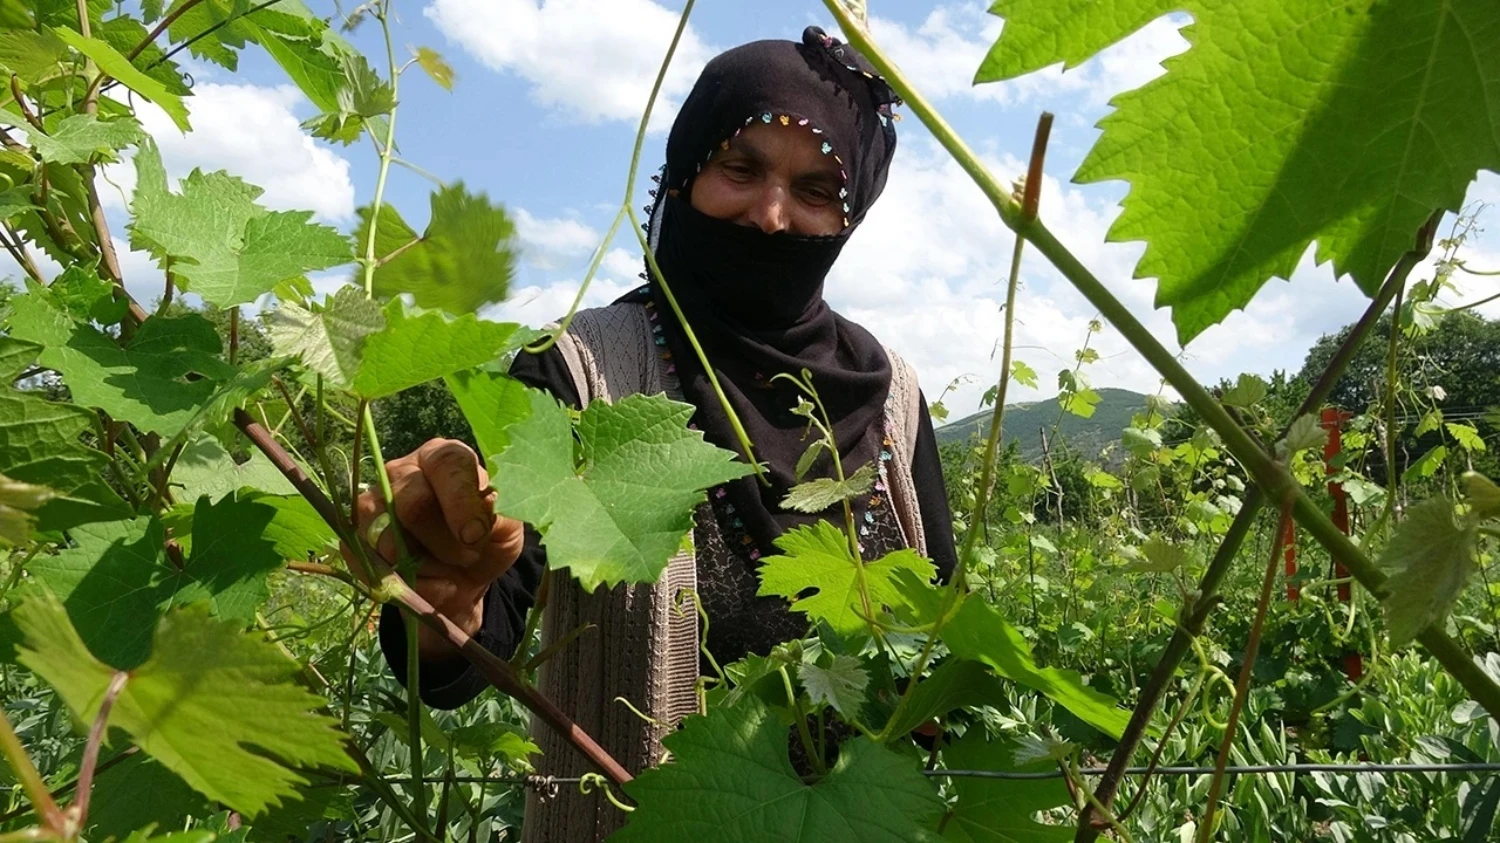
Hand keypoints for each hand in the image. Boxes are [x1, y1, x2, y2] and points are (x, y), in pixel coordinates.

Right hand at [343, 438, 525, 660]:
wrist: (461, 582)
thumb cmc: (485, 543)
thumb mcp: (506, 529)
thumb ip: (498, 516)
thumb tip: (478, 515)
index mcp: (442, 458)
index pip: (447, 464)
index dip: (461, 501)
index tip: (475, 535)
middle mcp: (401, 472)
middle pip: (413, 503)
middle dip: (445, 542)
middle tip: (466, 556)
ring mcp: (371, 505)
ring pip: (389, 539)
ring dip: (425, 567)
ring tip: (445, 567)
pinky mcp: (354, 540)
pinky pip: (373, 568)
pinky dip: (406, 585)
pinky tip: (425, 582)